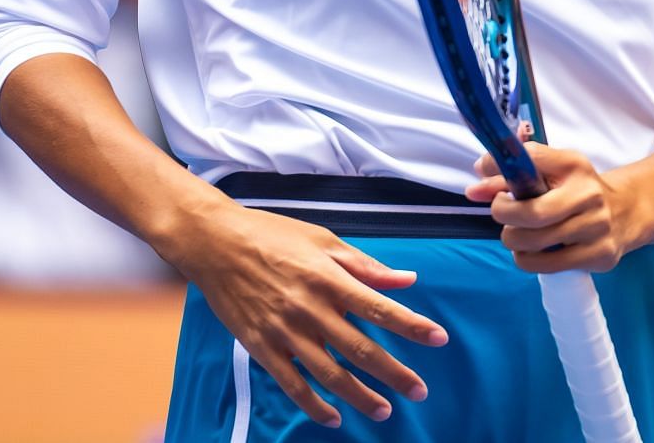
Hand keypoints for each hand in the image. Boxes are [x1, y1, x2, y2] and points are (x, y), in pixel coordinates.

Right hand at [164, 202, 448, 429]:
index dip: (412, 325)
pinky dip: (313, 405)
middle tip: (419, 391)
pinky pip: (292, 385)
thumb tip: (407, 279)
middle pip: (361, 350)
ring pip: (330, 375)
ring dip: (361, 397)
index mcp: (328, 278)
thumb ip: (365, 265)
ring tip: (384, 411)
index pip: (380, 307)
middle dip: (395, 374)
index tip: (438, 339)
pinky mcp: (261, 347)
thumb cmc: (272, 235)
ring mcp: (284, 332)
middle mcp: (309, 309)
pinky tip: (333, 418)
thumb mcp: (323, 240)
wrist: (215, 244)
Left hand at [465, 143, 643, 274]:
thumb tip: (474, 187)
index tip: (483, 187)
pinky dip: (529, 260)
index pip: (531, 160)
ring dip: (514, 241)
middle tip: (501, 213)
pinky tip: (533, 251)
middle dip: (504, 215)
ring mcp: (597, 229)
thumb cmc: (579, 189)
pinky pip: (547, 266)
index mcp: (575, 166)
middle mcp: (590, 196)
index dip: (498, 175)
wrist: (629, 211)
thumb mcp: (553, 170)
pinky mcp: (600, 256)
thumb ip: (514, 173)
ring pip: (535, 244)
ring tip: (518, 234)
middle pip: (531, 213)